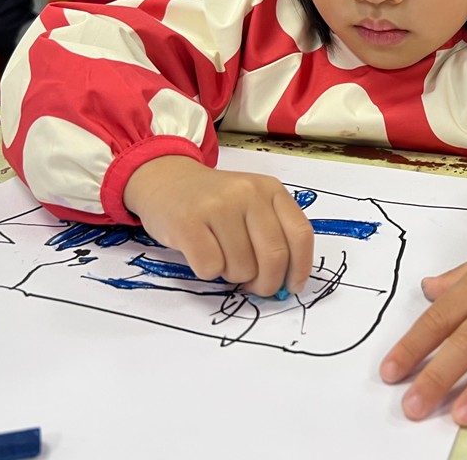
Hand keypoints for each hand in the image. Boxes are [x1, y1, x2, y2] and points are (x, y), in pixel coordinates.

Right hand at [124, 155, 314, 295]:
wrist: (166, 180)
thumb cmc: (214, 202)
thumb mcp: (252, 204)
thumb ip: (273, 233)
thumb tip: (286, 282)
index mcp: (271, 189)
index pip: (300, 234)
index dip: (300, 268)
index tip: (291, 287)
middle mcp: (248, 193)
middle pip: (274, 257)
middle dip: (266, 283)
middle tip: (254, 287)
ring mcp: (218, 205)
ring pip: (242, 268)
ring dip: (232, 275)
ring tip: (221, 256)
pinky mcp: (188, 222)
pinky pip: (211, 268)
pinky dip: (207, 272)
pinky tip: (200, 253)